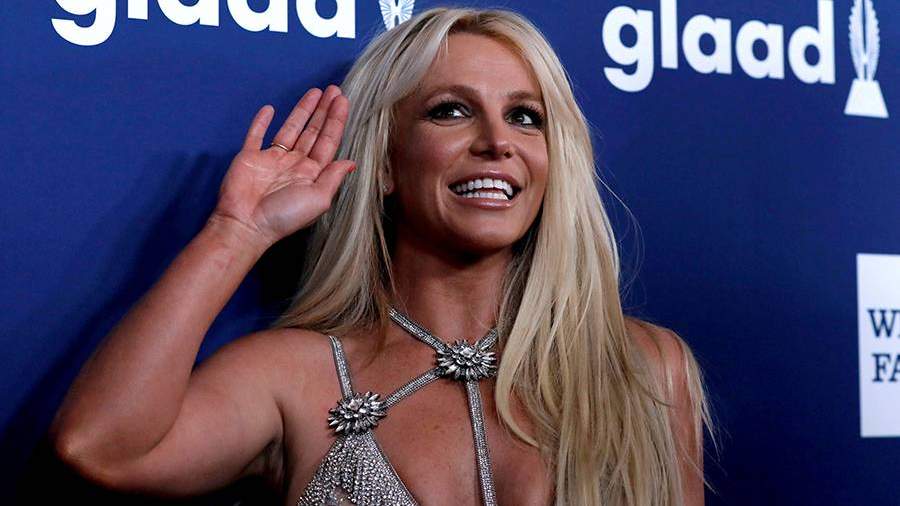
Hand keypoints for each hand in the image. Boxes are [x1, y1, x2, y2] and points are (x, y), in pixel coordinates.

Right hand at [211, 85, 354, 248]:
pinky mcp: (250, 157)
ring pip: (290, 128)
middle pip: (313, 131)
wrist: (246, 224)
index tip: (343, 101)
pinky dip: (261, 122)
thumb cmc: (284, 216)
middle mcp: (294, 164)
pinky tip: (270, 109)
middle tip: (334, 90)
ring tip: (315, 92)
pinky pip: (256, 135)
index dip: (336, 121)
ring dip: (302, 110)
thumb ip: (333, 178)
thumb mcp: (318, 199)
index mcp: (311, 174)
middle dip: (324, 111)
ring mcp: (271, 159)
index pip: (328, 142)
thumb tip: (351, 162)